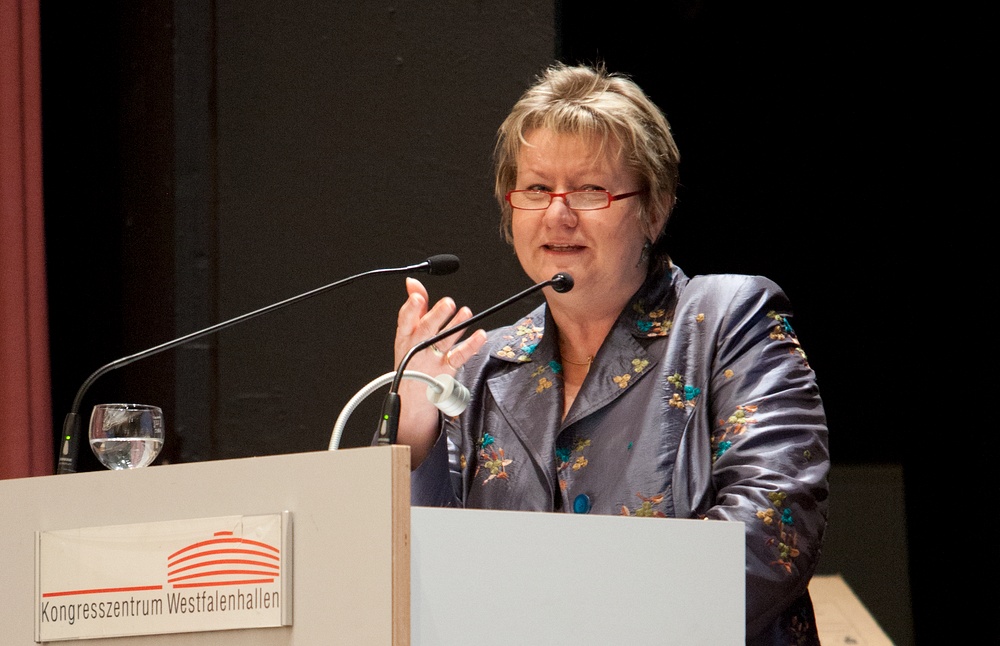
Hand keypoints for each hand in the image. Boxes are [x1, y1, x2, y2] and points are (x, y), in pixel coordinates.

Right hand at [394, 278, 486, 465]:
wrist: (411, 399)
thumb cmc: (411, 361)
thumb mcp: (407, 335)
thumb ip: (415, 308)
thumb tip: (413, 282)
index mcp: (405, 337)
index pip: (405, 320)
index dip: (411, 309)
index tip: (417, 297)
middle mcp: (417, 348)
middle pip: (426, 330)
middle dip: (437, 316)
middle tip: (448, 303)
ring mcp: (431, 360)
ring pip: (443, 341)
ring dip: (456, 326)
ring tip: (466, 312)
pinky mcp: (446, 371)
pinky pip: (459, 356)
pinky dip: (471, 346)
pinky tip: (480, 335)